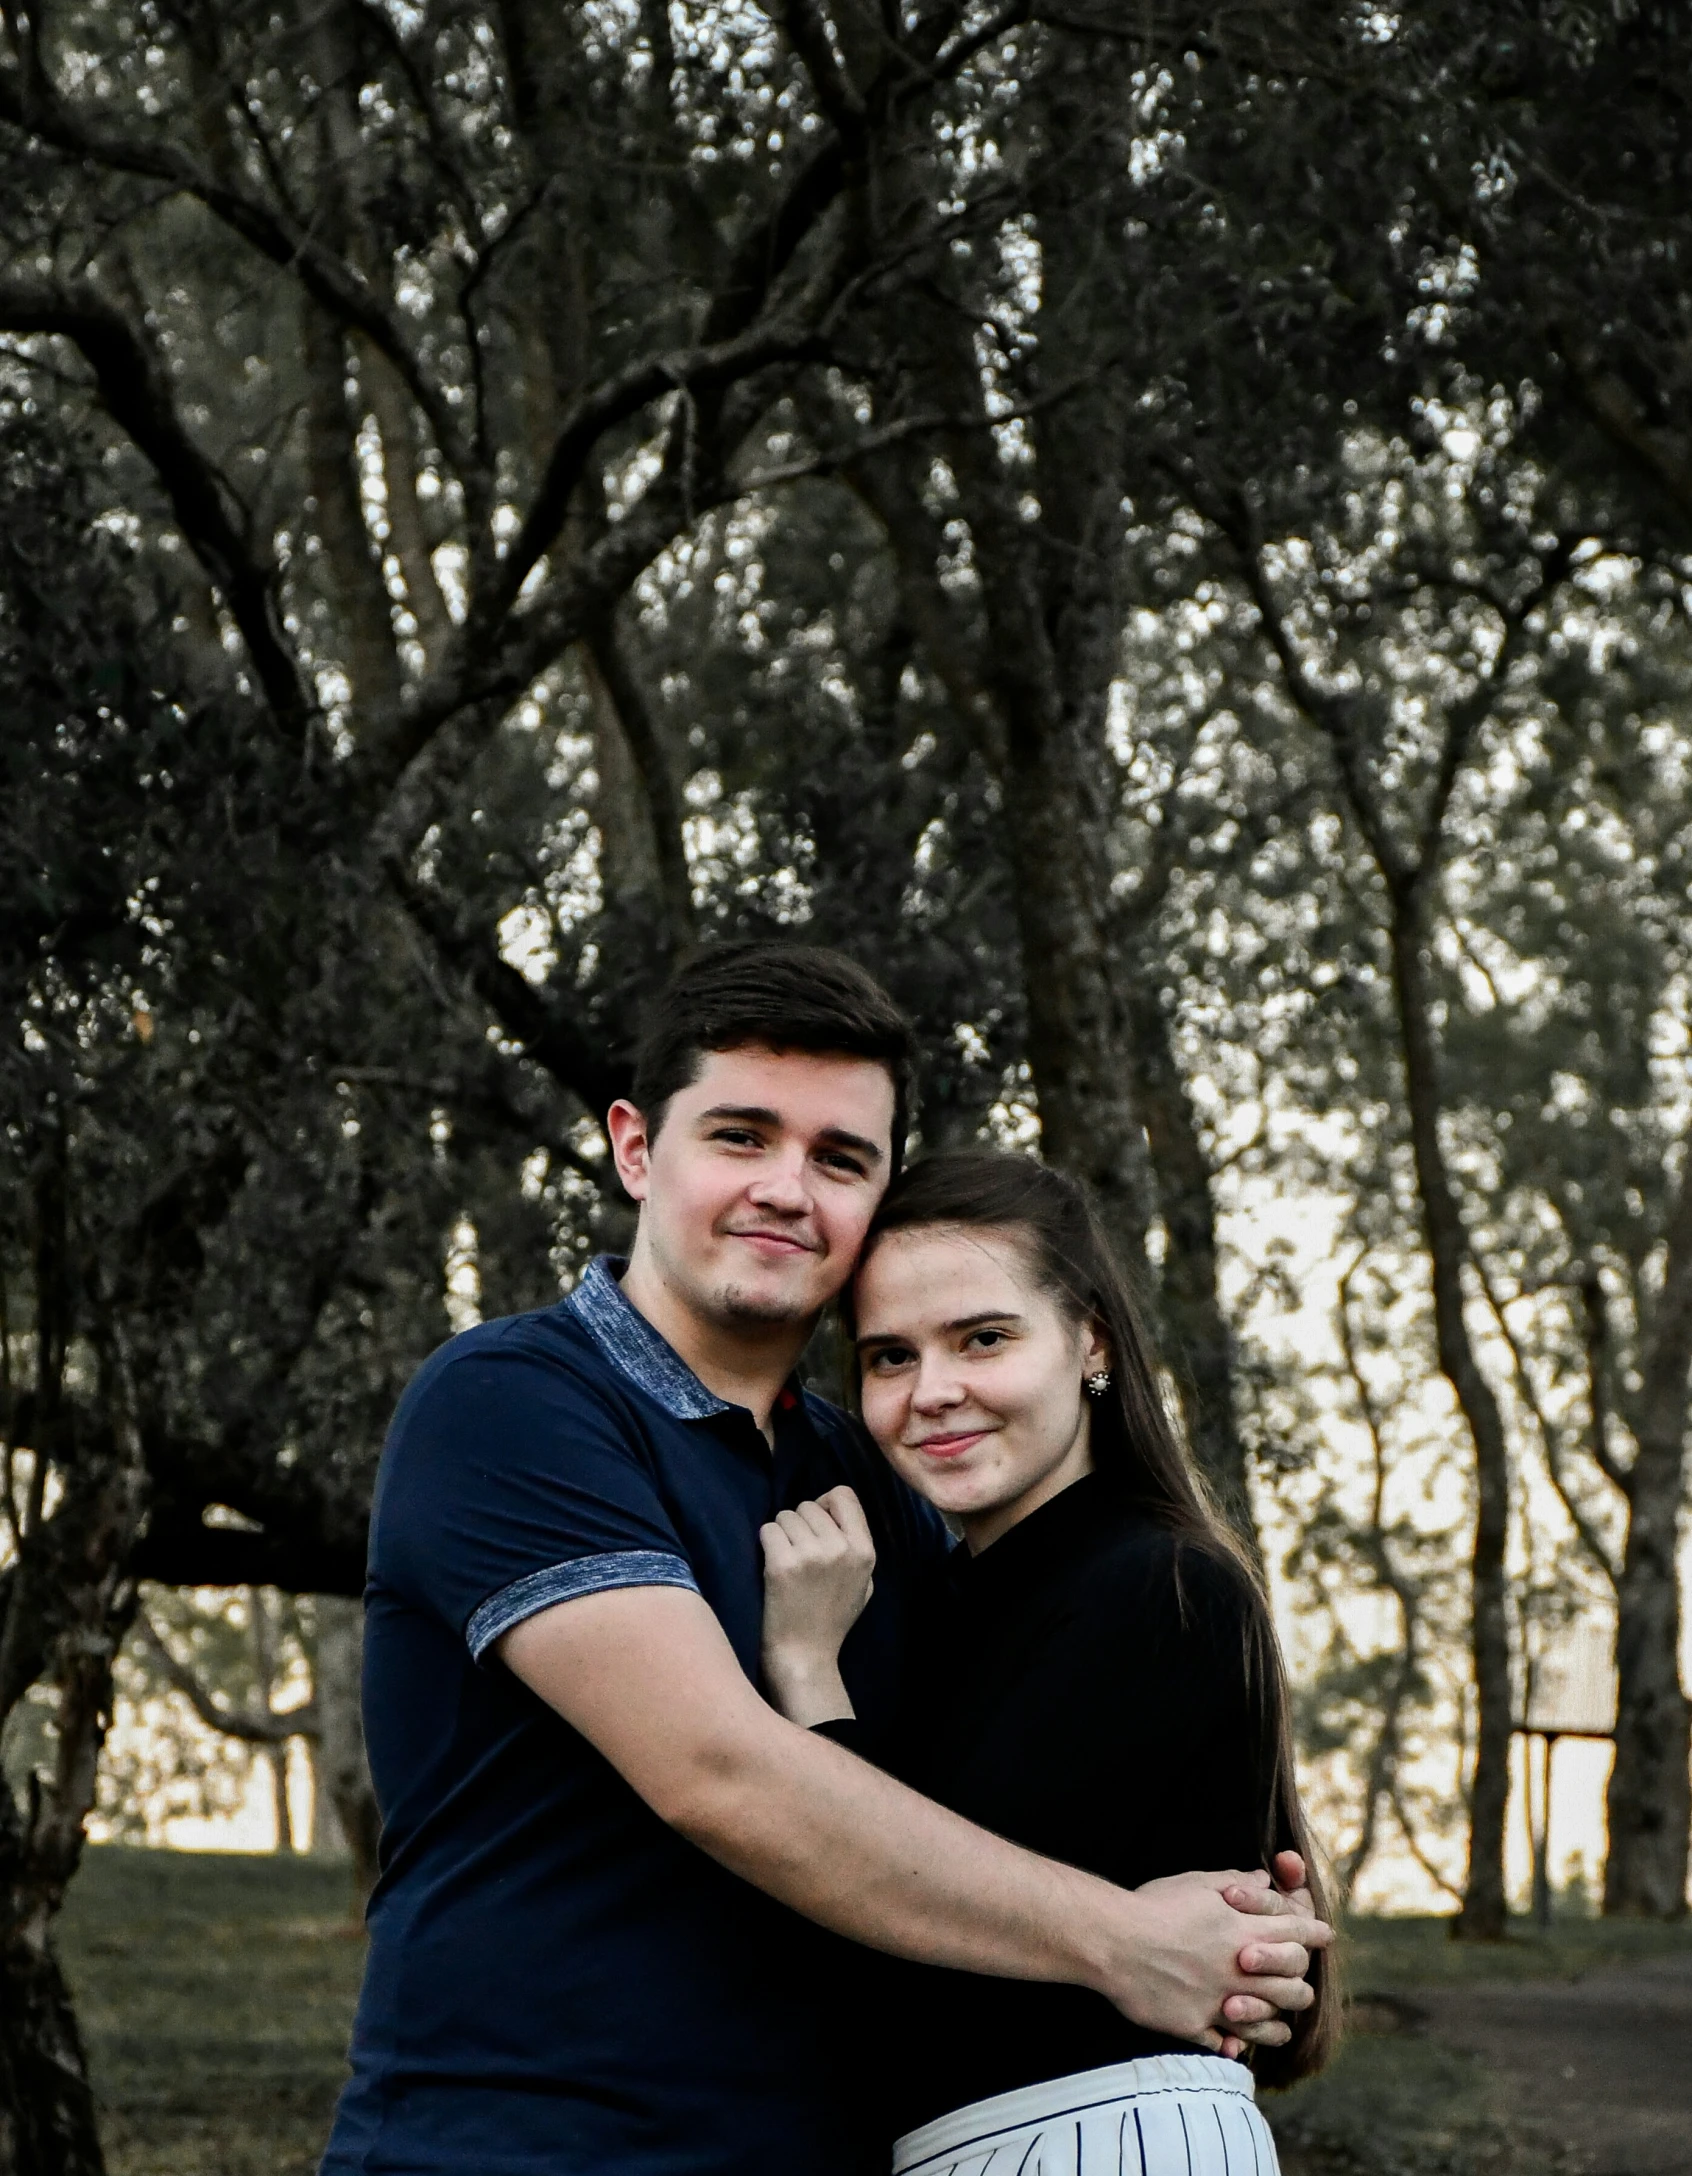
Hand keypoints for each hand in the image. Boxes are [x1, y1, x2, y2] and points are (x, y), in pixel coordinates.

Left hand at [759, 1487, 875, 1725]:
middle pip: (808, 1505)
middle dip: (799, 1523)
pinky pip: (768, 1530)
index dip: (825, 1504)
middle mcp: (841, 1548)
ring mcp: (811, 1555)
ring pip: (785, 1515)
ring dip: (781, 1533)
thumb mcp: (863, 1583)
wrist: (805, 1656)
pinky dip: (766, 1543)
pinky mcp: (782, 1564)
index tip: (816, 1523)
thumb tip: (837, 1512)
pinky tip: (772, 1565)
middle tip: (798, 1552)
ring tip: (786, 1561)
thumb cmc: (832, 1620)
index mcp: (865, 1552)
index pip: (844, 1495)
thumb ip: (856, 1546)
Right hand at [1101, 1869, 1332, 2052]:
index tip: (1325, 1935)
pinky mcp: (1195, 2024)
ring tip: (1283, 2024)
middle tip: (1304, 1980)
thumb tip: (1263, 1879)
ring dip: (1278, 2021)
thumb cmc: (1154, 1905)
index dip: (1313, 1933)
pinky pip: (1224, 2042)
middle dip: (1303, 1980)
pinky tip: (1237, 2042)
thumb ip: (1236, 1882)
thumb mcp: (1197, 1883)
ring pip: (1267, 2020)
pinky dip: (1234, 2042)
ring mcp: (1219, 2000)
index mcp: (1242, 1930)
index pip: (1295, 1933)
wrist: (1114, 1940)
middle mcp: (1238, 1969)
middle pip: (1292, 1982)